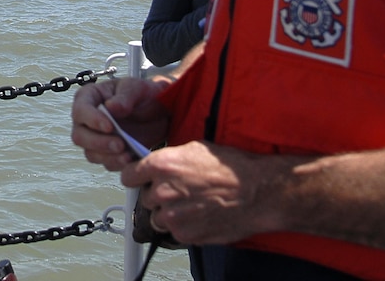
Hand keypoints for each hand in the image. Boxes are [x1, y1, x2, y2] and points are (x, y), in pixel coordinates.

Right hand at [71, 76, 170, 170]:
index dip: (92, 119)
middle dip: (99, 143)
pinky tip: (131, 159)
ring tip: (128, 155)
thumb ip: (126, 96)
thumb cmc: (144, 94)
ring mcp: (95, 137)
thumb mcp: (138, 87)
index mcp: (90, 97)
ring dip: (108, 157)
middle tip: (120, 145)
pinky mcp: (106, 152)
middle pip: (80, 136)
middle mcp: (87, 119)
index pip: (81, 109)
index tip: (110, 126)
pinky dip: (117, 163)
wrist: (159, 112)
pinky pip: (105, 162)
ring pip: (91, 153)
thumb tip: (111, 107)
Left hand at [121, 140, 291, 245]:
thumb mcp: (194, 149)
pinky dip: (184, 226)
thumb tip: (155, 166)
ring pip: (158, 217)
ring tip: (192, 203)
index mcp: (161, 165)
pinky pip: (174, 232)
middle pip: (145, 198)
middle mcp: (162, 191)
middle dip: (158, 195)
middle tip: (180, 191)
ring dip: (170, 213)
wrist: (256, 192)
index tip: (141, 179)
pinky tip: (201, 215)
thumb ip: (168, 159)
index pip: (128, 176)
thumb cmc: (230, 168)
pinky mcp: (185, 234)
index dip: (136, 177)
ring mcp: (172, 215)